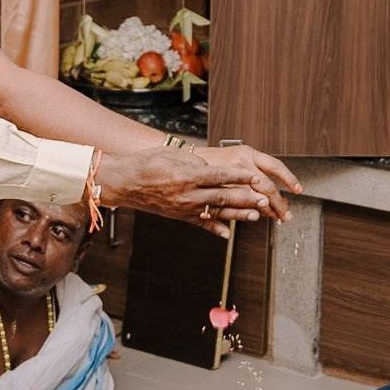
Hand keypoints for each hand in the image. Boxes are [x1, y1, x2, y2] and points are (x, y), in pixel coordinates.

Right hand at [93, 145, 296, 228]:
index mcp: (186, 176)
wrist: (123, 183)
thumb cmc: (145, 163)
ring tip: (256, 215)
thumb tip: (211, 170)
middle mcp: (187, 195)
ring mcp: (183, 208)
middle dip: (247, 198)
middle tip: (265, 199)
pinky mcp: (179, 216)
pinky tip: (228, 234)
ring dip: (238, 215)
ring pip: (216, 213)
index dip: (240, 177)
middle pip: (223, 197)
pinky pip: (200, 224)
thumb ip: (194, 162)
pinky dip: (215, 229)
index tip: (257, 176)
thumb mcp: (170, 154)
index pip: (220, 176)